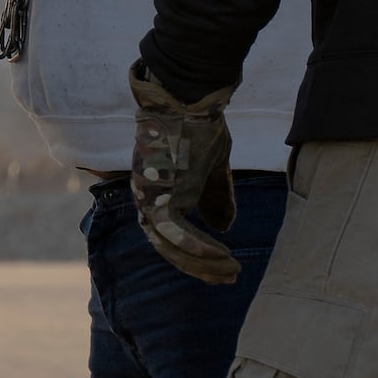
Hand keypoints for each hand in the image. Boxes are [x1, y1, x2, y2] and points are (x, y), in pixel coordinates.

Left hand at [126, 65, 238, 282]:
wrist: (188, 99)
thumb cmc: (199, 127)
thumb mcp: (212, 166)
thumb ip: (215, 196)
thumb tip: (224, 227)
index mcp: (156, 194)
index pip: (170, 237)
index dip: (195, 255)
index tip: (221, 265)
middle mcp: (146, 200)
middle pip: (169, 249)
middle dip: (200, 266)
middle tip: (228, 277)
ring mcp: (148, 199)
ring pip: (171, 246)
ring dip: (202, 261)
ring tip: (231, 269)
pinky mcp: (157, 194)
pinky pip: (176, 233)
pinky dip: (198, 247)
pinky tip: (222, 255)